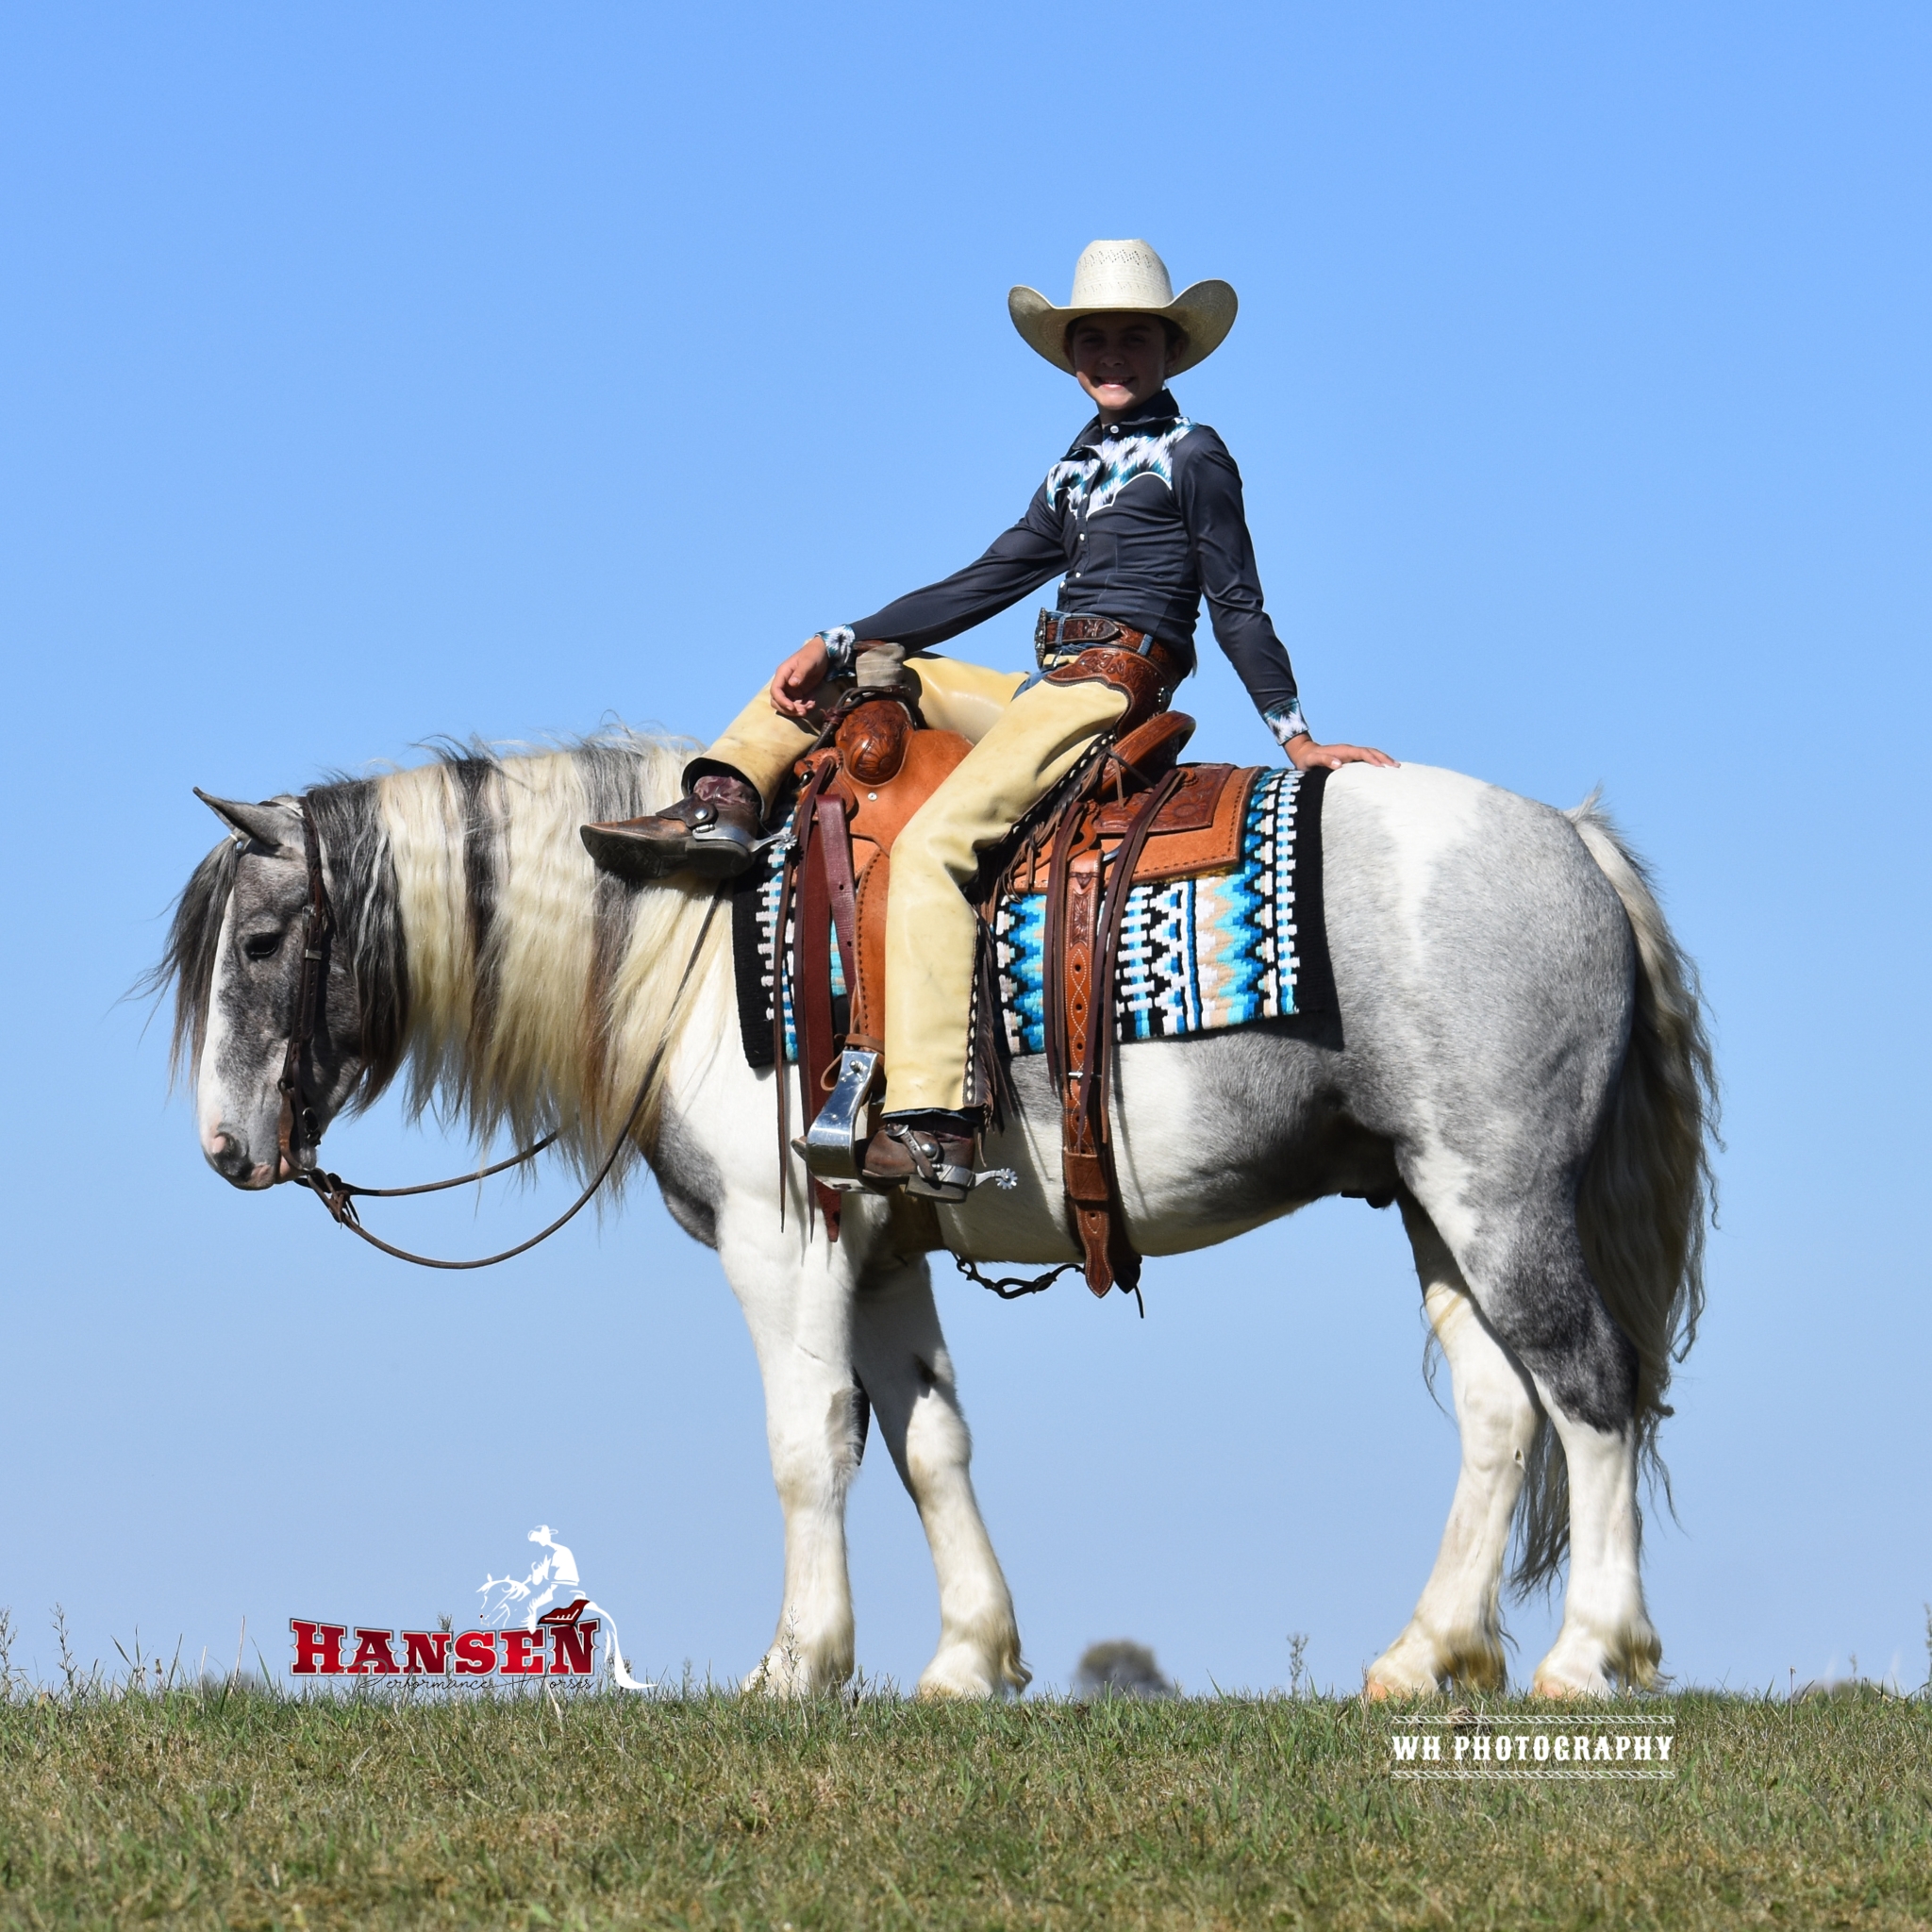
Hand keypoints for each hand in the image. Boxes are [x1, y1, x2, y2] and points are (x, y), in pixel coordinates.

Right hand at [770, 636, 831, 720]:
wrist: (823, 653)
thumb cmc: (814, 654)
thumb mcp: (808, 662)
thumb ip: (800, 673)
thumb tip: (792, 684)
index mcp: (782, 673)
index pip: (775, 690)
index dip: (781, 701)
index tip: (792, 707)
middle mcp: (784, 682)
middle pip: (777, 701)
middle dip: (789, 709)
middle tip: (803, 711)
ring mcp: (791, 688)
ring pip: (788, 705)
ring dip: (797, 709)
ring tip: (811, 706)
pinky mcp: (799, 692)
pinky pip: (798, 704)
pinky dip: (804, 706)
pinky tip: (813, 703)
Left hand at [1283, 734, 1398, 770]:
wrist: (1304, 753)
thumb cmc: (1308, 759)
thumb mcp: (1312, 760)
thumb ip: (1324, 760)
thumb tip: (1339, 764)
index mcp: (1343, 751)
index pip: (1363, 753)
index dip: (1373, 759)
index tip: (1383, 767)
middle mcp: (1349, 751)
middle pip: (1371, 752)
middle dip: (1384, 758)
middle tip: (1397, 767)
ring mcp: (1350, 754)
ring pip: (1371, 755)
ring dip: (1383, 759)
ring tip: (1396, 767)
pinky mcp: (1350, 759)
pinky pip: (1366, 760)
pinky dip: (1376, 763)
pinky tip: (1383, 770)